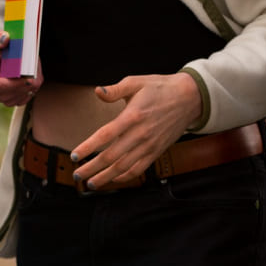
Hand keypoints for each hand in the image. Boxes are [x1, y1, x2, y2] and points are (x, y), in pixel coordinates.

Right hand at [0, 30, 41, 106]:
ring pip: (25, 93)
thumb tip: (5, 38)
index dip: (15, 83)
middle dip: (28, 80)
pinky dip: (34, 85)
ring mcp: (7, 97)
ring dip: (33, 81)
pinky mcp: (16, 98)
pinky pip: (29, 95)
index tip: (29, 77)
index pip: (0, 86)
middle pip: (16, 91)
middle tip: (35, 64)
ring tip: (33, 67)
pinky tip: (33, 74)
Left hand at [70, 73, 200, 189]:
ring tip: (91, 183)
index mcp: (132, 116)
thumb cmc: (159, 88)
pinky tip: (113, 179)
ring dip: (106, 177)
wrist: (190, 98)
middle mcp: (140, 134)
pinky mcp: (157, 151)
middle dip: (91, 168)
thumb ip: (114, 89)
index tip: (74, 156)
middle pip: (111, 157)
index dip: (88, 148)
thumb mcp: (136, 82)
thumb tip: (97, 91)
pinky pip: (139, 169)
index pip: (105, 135)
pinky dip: (125, 177)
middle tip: (77, 175)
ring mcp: (149, 145)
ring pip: (124, 167)